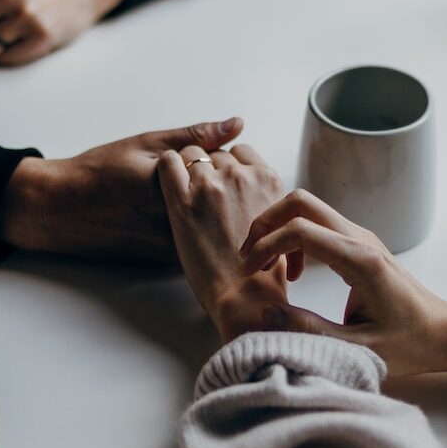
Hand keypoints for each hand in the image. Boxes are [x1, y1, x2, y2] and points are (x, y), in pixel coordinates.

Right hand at [0, 118, 243, 260]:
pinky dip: (198, 228)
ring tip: (169, 197)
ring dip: (212, 210)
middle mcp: (178, 222)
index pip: (227, 172)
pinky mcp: (168, 260)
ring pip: (214, 224)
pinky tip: (170, 215)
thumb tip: (237, 124)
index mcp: (175, 188)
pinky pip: (199, 241)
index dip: (219, 161)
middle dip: (220, 187)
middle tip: (192, 176)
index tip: (199, 157)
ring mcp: (174, 245)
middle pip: (225, 202)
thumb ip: (195, 136)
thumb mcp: (147, 144)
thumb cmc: (100, 172)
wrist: (61, 211)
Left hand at [157, 144, 286, 342]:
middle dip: (208, 169)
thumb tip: (254, 194)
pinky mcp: (182, 200)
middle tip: (203, 195)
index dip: (229, 165)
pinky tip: (168, 184)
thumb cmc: (263, 270)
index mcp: (268, 180)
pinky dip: (167, 168)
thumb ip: (266, 199)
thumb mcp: (279, 224)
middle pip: (216, 154)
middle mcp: (241, 176)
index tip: (223, 181)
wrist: (244, 295)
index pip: (242, 152)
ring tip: (185, 194)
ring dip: (187, 169)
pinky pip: (168, 162)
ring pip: (191, 154)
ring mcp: (211, 185)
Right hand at [239, 189, 446, 376]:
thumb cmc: (409, 343)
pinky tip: (294, 272)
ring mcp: (361, 237)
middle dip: (266, 224)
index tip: (250, 272)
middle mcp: (360, 239)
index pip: (300, 230)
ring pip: (307, 208)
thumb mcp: (356, 348)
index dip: (266, 245)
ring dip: (278, 229)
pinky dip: (294, 237)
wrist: (444, 332)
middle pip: (301, 202)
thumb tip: (265, 312)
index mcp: (360, 261)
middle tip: (250, 259)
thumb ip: (308, 330)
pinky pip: (318, 224)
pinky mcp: (359, 243)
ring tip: (267, 267)